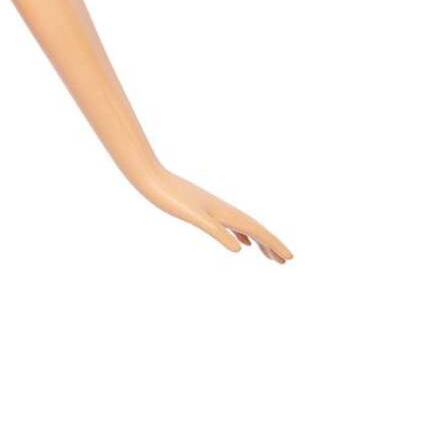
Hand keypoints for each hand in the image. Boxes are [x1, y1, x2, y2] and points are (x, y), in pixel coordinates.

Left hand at [140, 170, 291, 261]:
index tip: (289, 258)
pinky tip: (243, 243)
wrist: (151, 179)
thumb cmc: (171, 198)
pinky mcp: (204, 210)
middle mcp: (224, 210)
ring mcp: (216, 210)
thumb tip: (241, 250)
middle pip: (256, 230)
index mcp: (226, 213)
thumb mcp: (195, 217)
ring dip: (260, 242)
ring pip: (245, 228)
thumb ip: (217, 232)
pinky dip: (241, 236)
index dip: (274, 244)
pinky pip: (231, 226)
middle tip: (286, 261)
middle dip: (272, 245)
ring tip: (269, 257)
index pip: (257, 231)